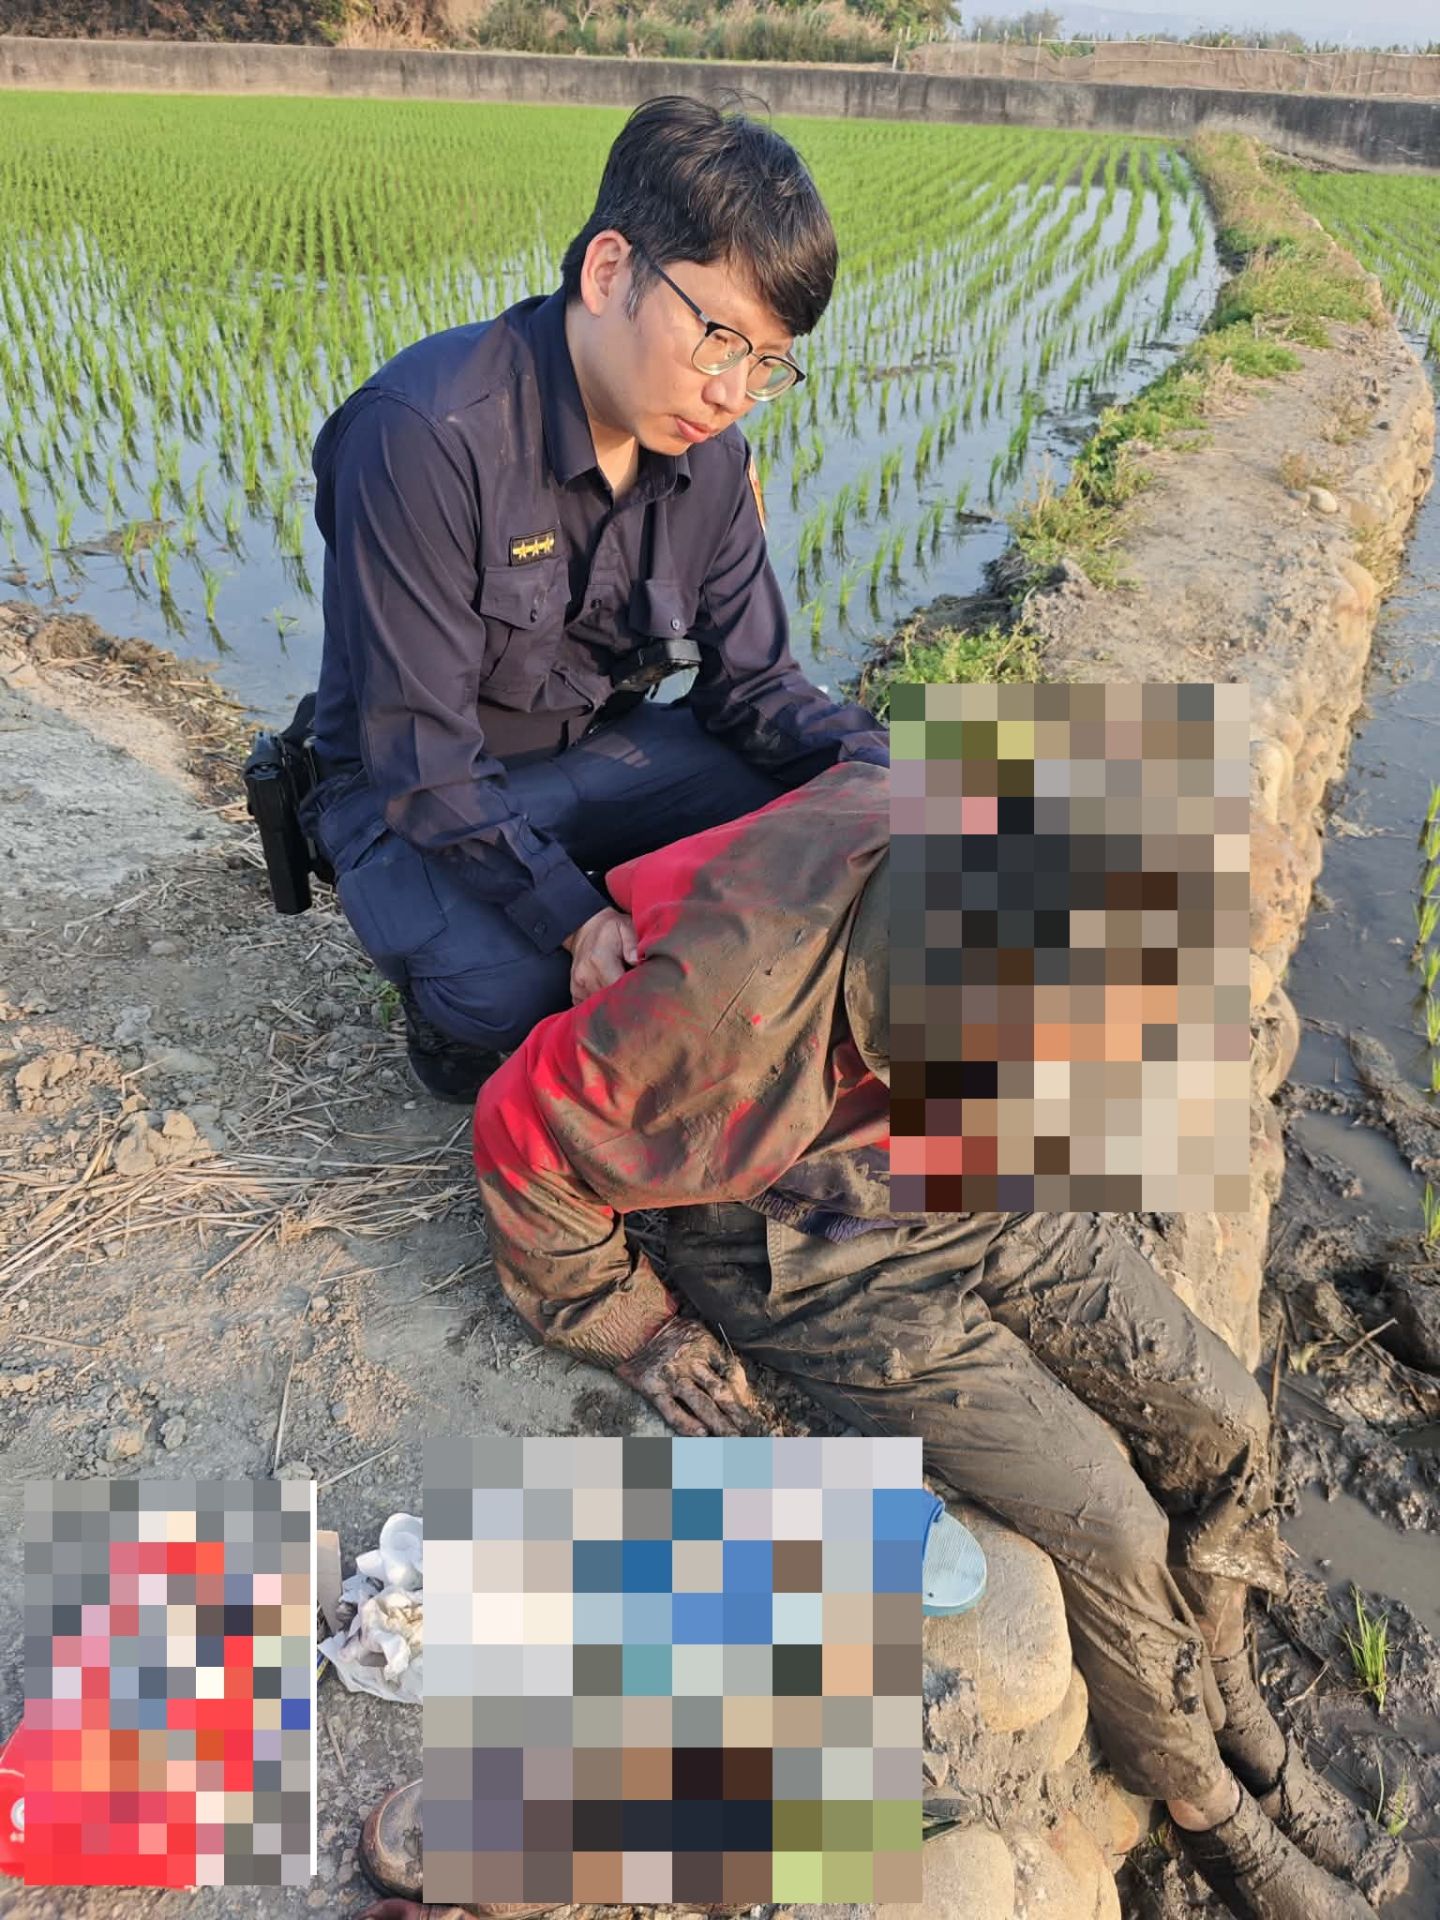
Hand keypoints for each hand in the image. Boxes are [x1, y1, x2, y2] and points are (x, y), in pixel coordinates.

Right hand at [562, 906, 638, 1002]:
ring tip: (624, 994)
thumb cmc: (610, 929)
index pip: (618, 986)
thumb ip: (632, 942)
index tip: (644, 993)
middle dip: (624, 1000)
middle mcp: (586, 974)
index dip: (632, 992)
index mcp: (600, 959)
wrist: (585, 929)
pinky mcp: (575, 990)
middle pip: (609, 999)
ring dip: (612, 1003)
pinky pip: (588, 1005)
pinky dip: (600, 1005)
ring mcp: (578, 983)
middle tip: (637, 996)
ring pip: (599, 1004)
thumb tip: (636, 960)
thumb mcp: (625, 926)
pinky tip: (609, 998)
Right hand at [616, 1313, 764, 1436]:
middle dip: (738, 1414)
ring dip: (720, 1423)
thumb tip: (734, 1373)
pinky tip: (702, 1434)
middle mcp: (691, 1363)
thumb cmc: (665, 1328)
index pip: (731, 1372)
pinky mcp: (654, 1389)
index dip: (743, 1392)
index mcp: (704, 1346)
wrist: (629, 1326)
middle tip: (752, 1432)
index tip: (752, 1408)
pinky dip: (687, 1423)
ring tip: (733, 1439)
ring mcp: (673, 1378)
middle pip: (721, 1392)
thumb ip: (713, 1349)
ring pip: (701, 1404)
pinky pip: (673, 1410)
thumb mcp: (695, 1330)